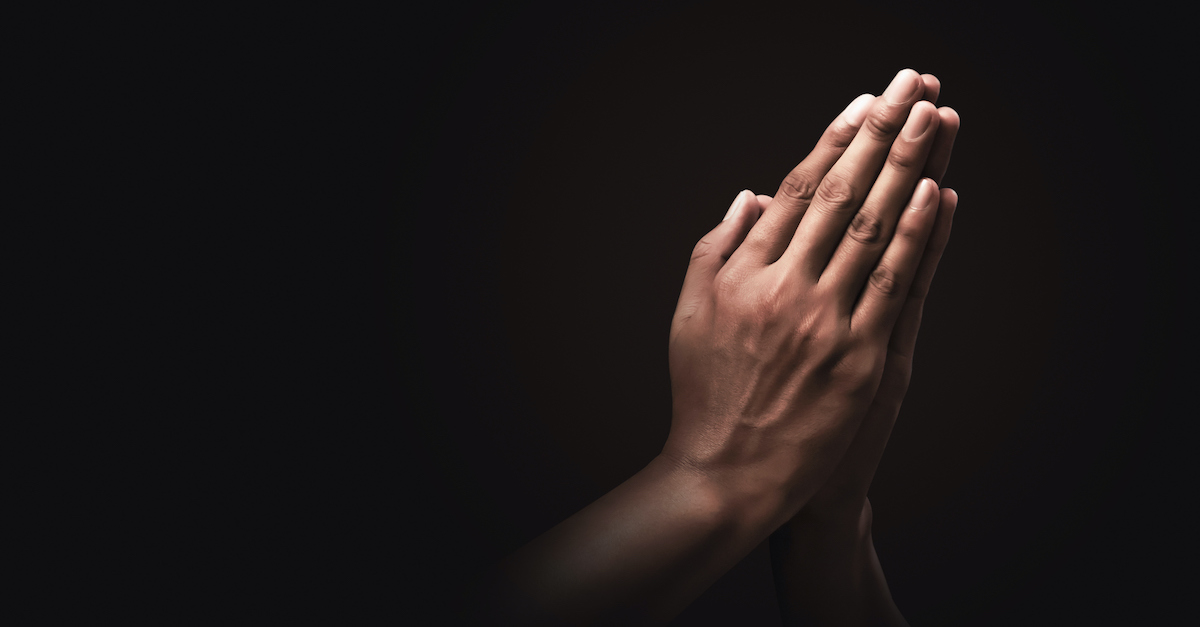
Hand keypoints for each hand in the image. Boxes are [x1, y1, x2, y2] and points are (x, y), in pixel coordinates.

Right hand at [664, 69, 945, 527]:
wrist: (725, 473)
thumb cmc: (704, 394)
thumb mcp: (689, 313)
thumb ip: (717, 249)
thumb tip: (753, 195)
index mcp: (742, 273)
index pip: (797, 190)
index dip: (833, 141)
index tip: (862, 103)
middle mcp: (784, 287)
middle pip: (842, 193)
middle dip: (881, 132)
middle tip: (911, 85)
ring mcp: (825, 321)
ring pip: (874, 228)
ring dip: (908, 165)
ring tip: (933, 118)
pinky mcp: (859, 358)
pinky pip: (894, 285)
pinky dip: (918, 237)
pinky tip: (936, 194)